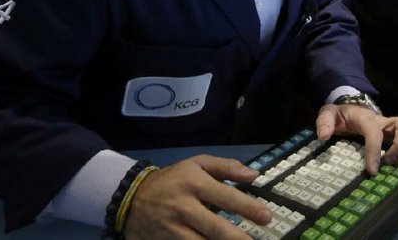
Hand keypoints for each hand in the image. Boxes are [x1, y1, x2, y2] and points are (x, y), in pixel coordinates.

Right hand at [124, 155, 270, 238]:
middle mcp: (183, 207)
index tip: (266, 216)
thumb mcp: (197, 164)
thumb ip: (226, 167)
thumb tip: (253, 175)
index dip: (247, 207)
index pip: (225, 196)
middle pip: (214, 227)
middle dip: (236, 237)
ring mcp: (172, 229)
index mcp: (194, 183)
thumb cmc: (173, 179)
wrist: (131, 197)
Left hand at [316, 104, 397, 175]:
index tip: (372, 171)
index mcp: (365, 117)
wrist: (348, 105)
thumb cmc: (340, 114)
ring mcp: (390, 125)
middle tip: (392, 163)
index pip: (374, 131)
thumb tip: (323, 136)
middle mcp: (382, 120)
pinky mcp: (395, 131)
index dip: (375, 150)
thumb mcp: (328, 114)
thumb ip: (324, 122)